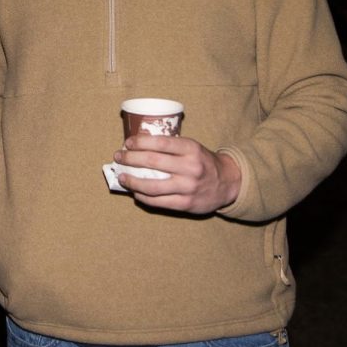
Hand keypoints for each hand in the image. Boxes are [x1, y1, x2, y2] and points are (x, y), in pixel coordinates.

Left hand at [113, 134, 240, 214]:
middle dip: (130, 159)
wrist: (227, 182)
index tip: (127, 143)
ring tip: (122, 177)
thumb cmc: (202, 161)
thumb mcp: (191, 147)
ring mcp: (188, 187)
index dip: (140, 142)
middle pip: (152, 162)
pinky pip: (158, 202)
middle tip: (118, 157)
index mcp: (191, 149)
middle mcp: (190, 167)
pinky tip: (136, 192)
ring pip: (152, 185)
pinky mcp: (186, 204)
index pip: (160, 143)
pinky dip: (143, 197)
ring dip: (132, 181)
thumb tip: (138, 144)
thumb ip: (170, 146)